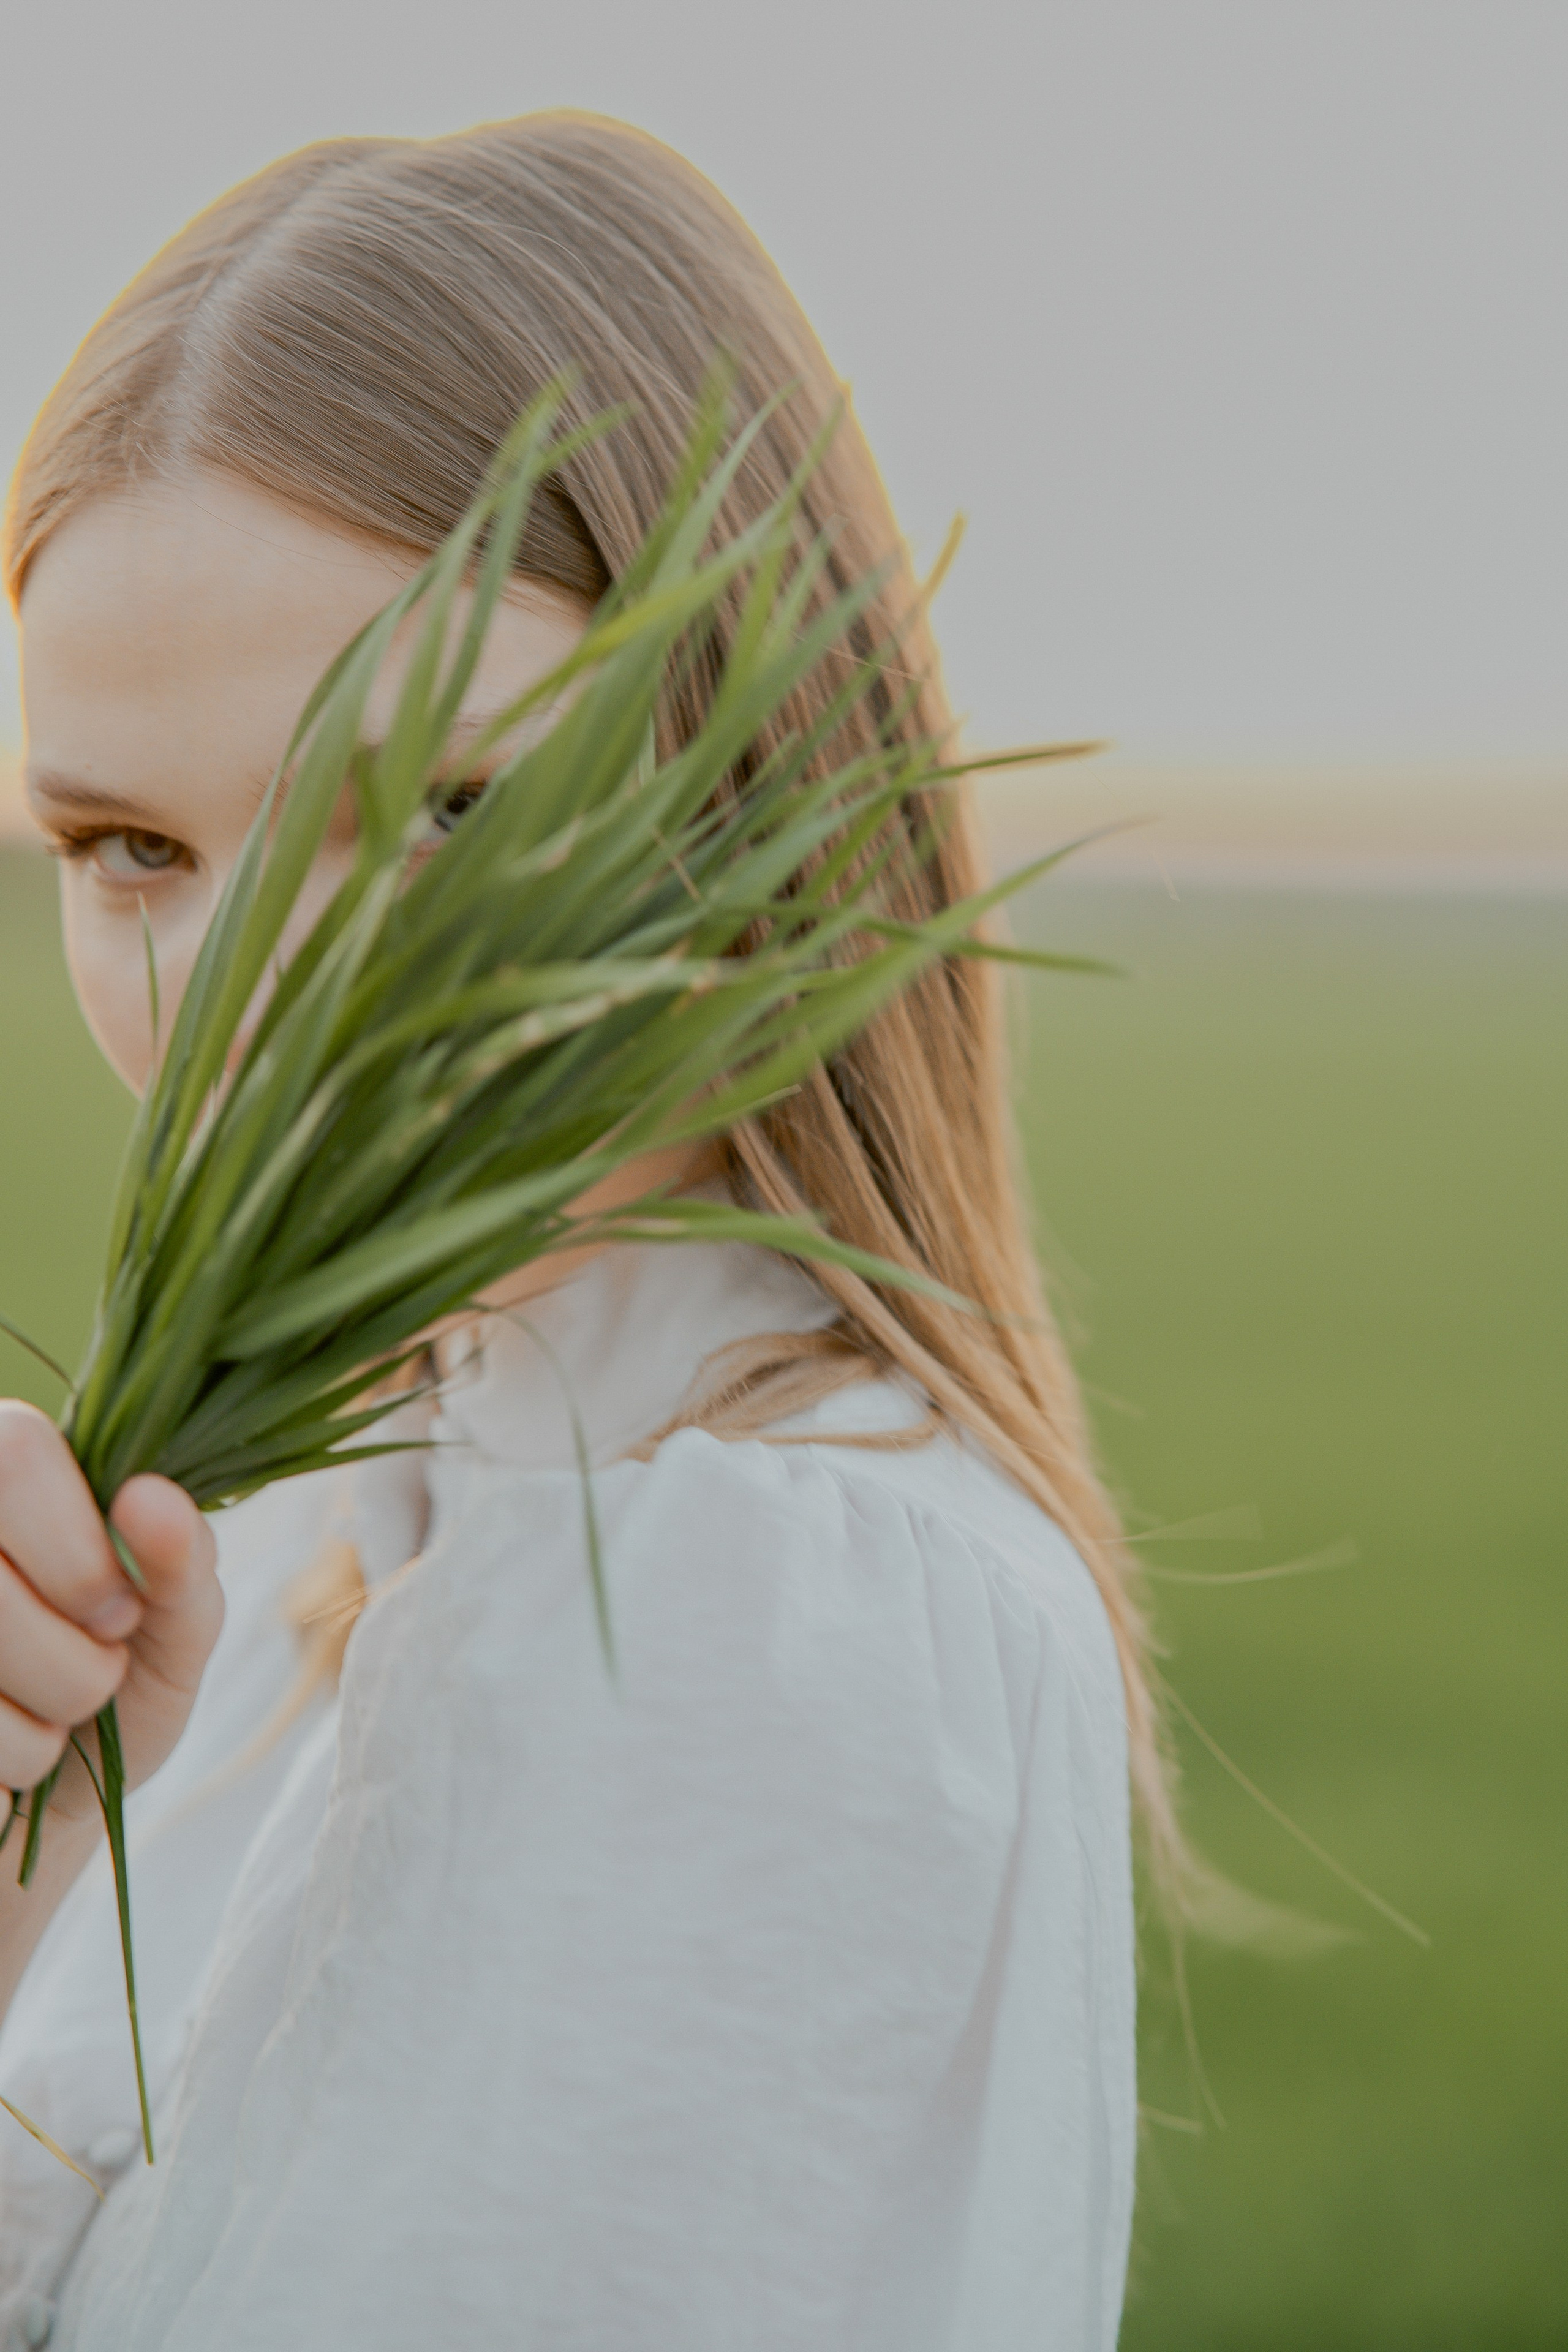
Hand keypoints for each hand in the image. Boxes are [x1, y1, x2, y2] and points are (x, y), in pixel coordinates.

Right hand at [0, 1402, 222, 1831]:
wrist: (55, 1803)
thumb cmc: (121, 1688)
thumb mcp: (174, 1624)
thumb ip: (182, 1560)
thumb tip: (149, 1497)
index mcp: (0, 1463)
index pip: (14, 1458)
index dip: (79, 1555)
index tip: (118, 1613)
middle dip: (76, 1669)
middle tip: (89, 1682)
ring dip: (35, 1735)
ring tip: (39, 1717)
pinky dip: (1, 1773)